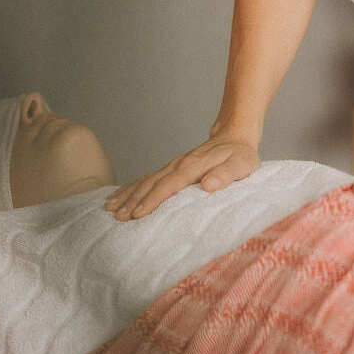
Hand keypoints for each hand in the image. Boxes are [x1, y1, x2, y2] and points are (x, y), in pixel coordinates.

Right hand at [104, 136, 259, 220]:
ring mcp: (174, 165)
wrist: (235, 135)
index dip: (154, 199)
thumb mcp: (242, 164)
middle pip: (153, 182)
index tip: (139, 213)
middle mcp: (180, 164)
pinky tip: (118, 196)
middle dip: (134, 200)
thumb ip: (226, 174)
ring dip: (129, 194)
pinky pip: (148, 177)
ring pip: (147, 180)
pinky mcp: (172, 168)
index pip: (171, 184)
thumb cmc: (240, 154)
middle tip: (119, 217)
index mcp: (194, 165)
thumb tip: (208, 185)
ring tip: (111, 209)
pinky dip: (132, 187)